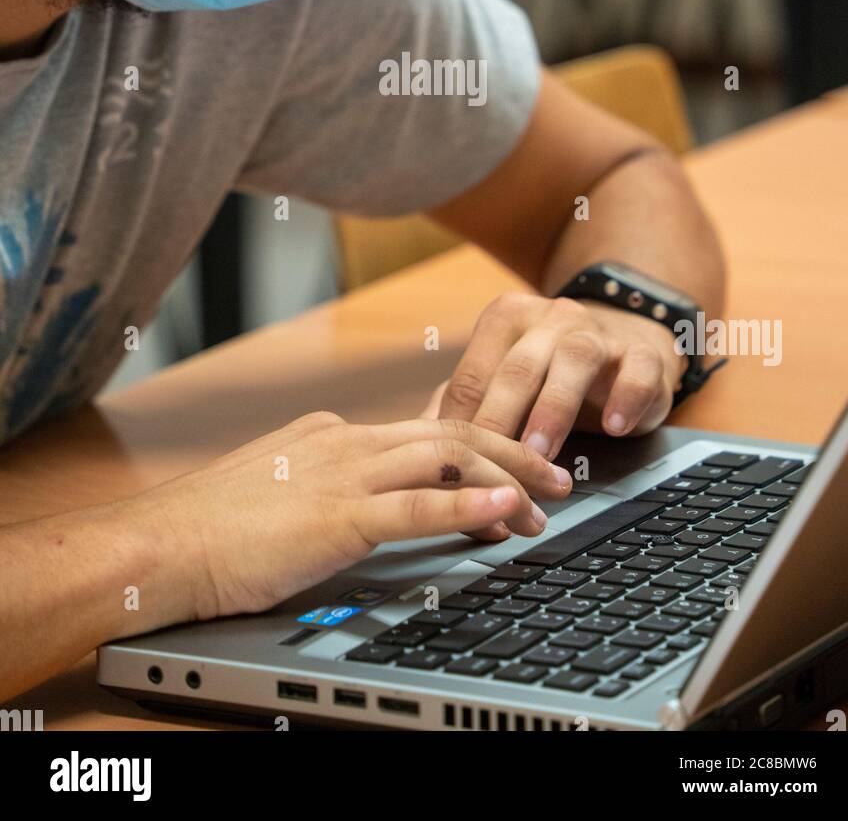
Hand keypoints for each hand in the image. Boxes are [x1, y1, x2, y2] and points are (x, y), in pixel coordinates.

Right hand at [146, 411, 572, 621]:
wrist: (161, 546)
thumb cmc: (209, 529)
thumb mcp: (278, 490)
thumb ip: (323, 484)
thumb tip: (356, 496)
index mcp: (334, 436)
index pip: (427, 428)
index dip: (483, 443)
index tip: (517, 461)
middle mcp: (347, 443)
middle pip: (452, 432)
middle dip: (514, 450)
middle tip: (559, 477)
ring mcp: (343, 475)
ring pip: (447, 459)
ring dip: (507, 477)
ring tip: (549, 500)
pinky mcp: (336, 518)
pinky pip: (417, 506)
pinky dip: (468, 504)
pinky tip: (504, 510)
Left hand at [429, 292, 687, 458]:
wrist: (627, 337)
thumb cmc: (552, 371)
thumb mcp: (506, 381)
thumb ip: (466, 406)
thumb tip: (418, 446)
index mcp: (505, 319)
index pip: (472, 376)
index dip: (457, 426)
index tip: (449, 472)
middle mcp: (550, 318)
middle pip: (517, 370)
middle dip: (500, 421)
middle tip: (488, 469)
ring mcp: (598, 332)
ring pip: (573, 363)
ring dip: (554, 410)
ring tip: (541, 455)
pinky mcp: (642, 352)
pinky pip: (636, 371)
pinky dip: (626, 398)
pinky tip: (615, 428)